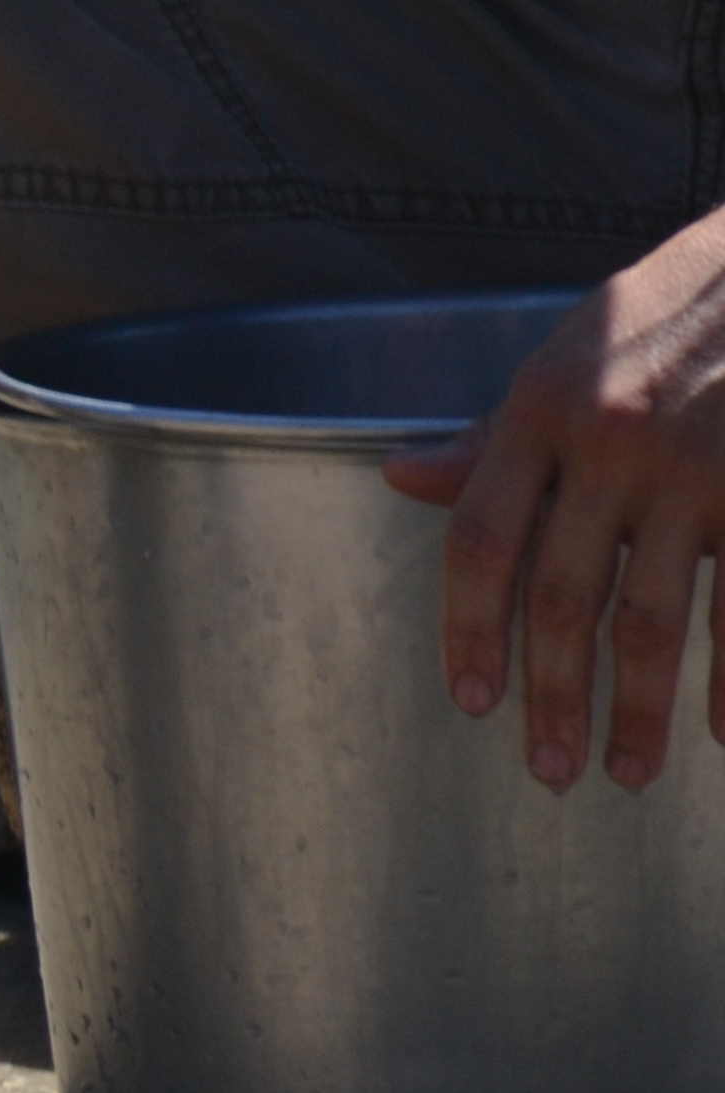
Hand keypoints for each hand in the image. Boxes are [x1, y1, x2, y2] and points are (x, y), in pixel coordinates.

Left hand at [385, 216, 724, 790]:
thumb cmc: (666, 319)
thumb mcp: (568, 356)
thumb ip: (494, 436)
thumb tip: (400, 479)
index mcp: (542, 409)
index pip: (480, 541)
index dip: (468, 631)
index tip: (473, 704)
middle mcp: (610, 443)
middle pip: (561, 599)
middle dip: (553, 697)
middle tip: (549, 772)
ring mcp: (696, 467)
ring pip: (653, 619)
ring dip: (639, 711)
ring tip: (629, 772)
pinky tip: (722, 733)